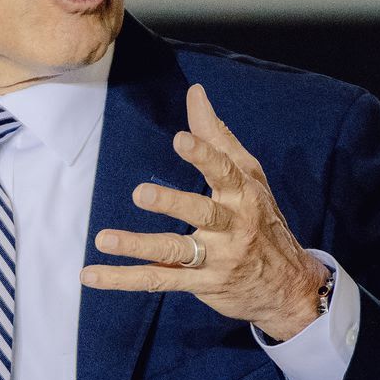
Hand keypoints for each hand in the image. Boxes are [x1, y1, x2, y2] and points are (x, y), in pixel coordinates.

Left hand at [82, 83, 328, 340]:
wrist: (287, 287)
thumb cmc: (263, 220)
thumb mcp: (250, 177)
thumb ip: (218, 137)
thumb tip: (195, 93)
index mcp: (242, 195)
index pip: (224, 172)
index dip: (203, 155)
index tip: (181, 138)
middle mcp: (231, 227)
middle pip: (202, 214)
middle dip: (173, 204)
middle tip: (141, 194)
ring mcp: (215, 259)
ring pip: (175, 252)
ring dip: (139, 246)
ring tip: (105, 238)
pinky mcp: (198, 284)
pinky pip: (157, 280)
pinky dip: (122, 279)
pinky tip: (91, 274)